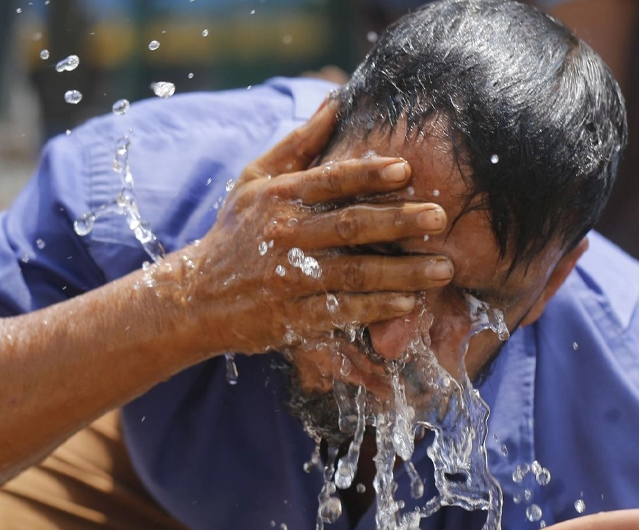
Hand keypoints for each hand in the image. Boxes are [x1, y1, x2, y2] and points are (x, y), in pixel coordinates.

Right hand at [172, 96, 453, 355]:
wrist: (195, 298)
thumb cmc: (234, 234)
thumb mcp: (254, 181)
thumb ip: (297, 145)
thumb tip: (335, 104)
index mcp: (278, 197)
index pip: (330, 180)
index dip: (369, 174)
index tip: (407, 170)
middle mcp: (285, 235)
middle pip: (351, 225)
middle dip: (400, 222)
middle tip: (440, 218)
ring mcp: (289, 278)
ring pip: (356, 272)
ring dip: (403, 272)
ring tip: (444, 268)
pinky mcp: (293, 317)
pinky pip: (344, 310)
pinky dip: (378, 308)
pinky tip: (411, 303)